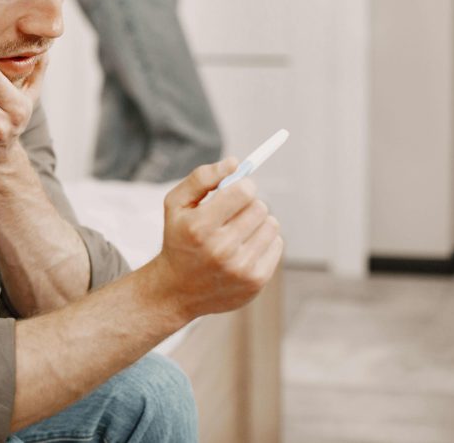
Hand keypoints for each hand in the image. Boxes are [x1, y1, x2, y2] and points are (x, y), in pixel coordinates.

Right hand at [155, 159, 283, 321]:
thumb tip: (234, 163)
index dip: (243, 185)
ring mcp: (241, 268)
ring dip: (258, 222)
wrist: (176, 290)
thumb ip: (201, 177)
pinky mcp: (256, 281)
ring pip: (272, 224)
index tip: (237, 190)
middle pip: (260, 207)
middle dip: (248, 204)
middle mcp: (221, 249)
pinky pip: (277, 244)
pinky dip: (264, 241)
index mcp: (199, 227)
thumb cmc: (179, 239)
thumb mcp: (176, 204)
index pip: (243, 191)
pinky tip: (245, 247)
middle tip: (233, 213)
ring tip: (239, 231)